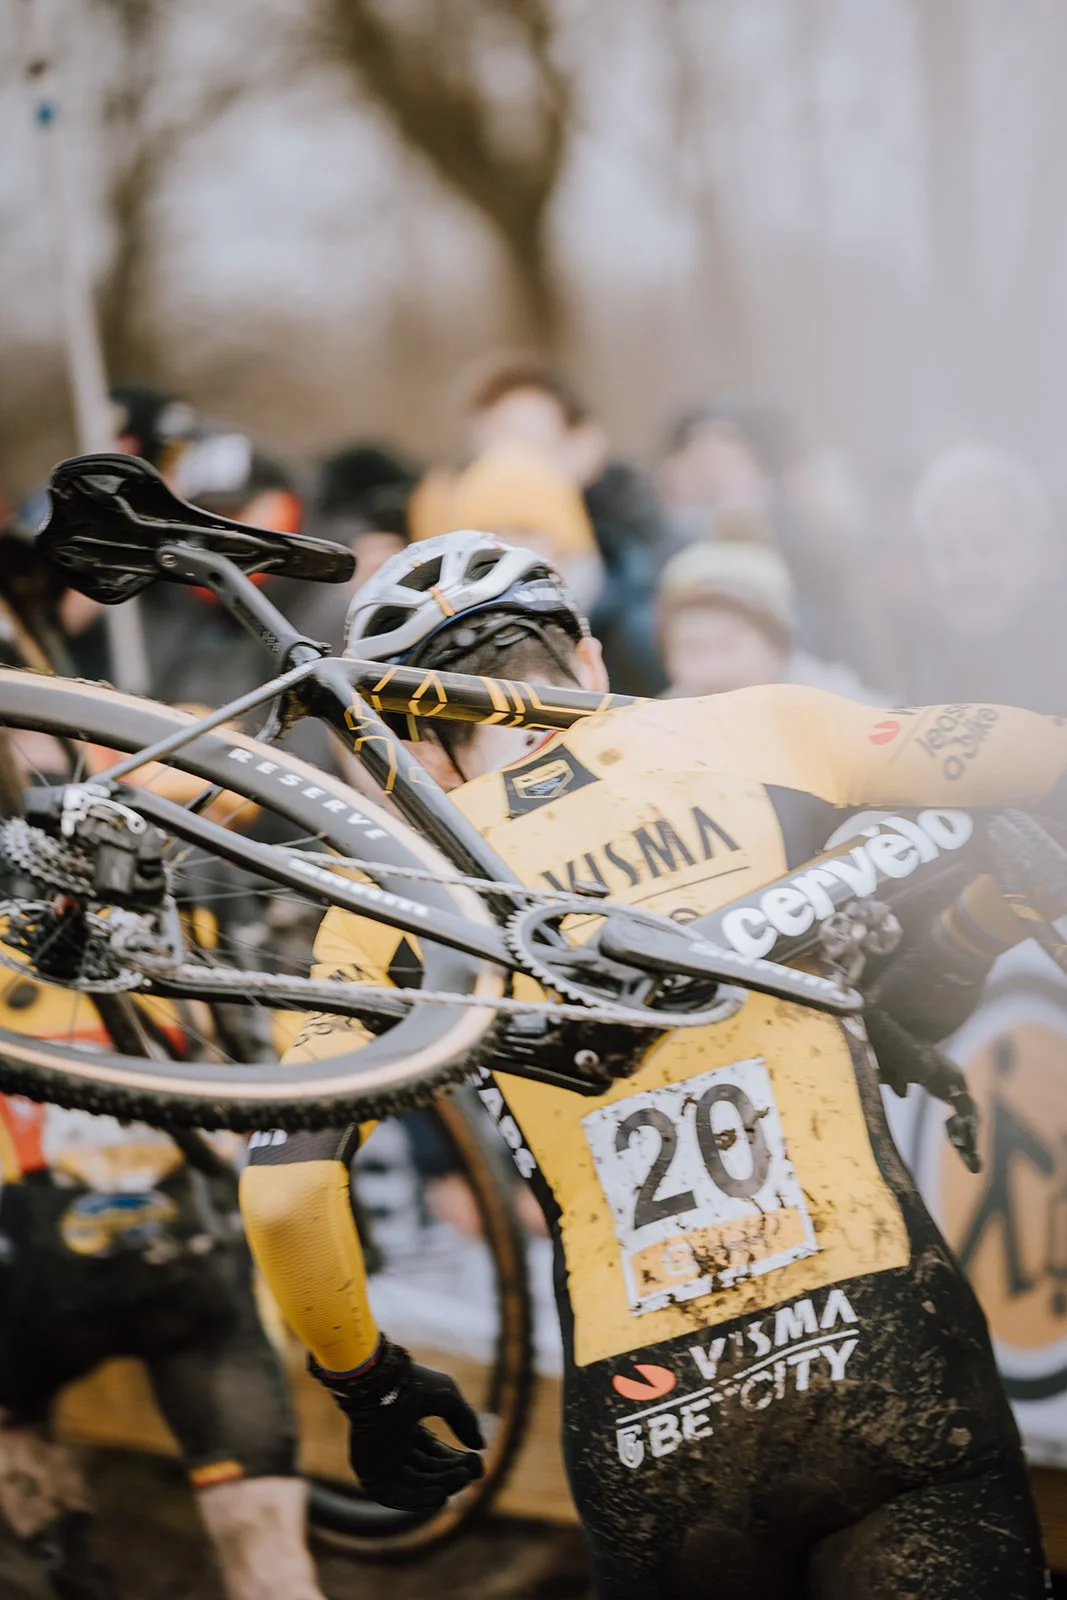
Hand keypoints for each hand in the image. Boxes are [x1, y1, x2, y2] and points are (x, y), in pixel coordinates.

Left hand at [310, 1337, 485, 1511]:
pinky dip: (418, 1499)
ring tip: (460, 1480)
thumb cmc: (410, 1383)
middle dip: (452, 1473)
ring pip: (415, 1485)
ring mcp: (381, 1461)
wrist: (379, 1383)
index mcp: (408, 1428)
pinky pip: (394, 1495)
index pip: (436, 1454)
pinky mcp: (369, 1473)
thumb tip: (480, 1446)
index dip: (457, 1461)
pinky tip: (441, 1495)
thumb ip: (464, 1419)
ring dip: (440, 1486)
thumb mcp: (446, 1398)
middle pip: (428, 1471)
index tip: (476, 1464)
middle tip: (470, 1472)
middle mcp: (395, 1446)